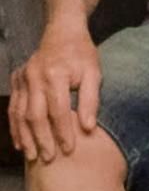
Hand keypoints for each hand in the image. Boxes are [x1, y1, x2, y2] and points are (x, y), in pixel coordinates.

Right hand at [8, 20, 101, 163]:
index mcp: (54, 74)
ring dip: (25, 137)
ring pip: (20, 113)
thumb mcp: (93, 73)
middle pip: (35, 115)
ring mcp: (22, 78)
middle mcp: (34, 76)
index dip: (63, 132)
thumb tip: (88, 128)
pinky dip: (15, 126)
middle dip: (42, 139)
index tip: (69, 149)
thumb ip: (90, 100)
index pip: (58, 110)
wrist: (63, 32)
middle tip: (49, 159)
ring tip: (32, 156)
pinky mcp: (16, 80)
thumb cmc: (82, 54)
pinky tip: (21, 142)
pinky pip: (13, 107)